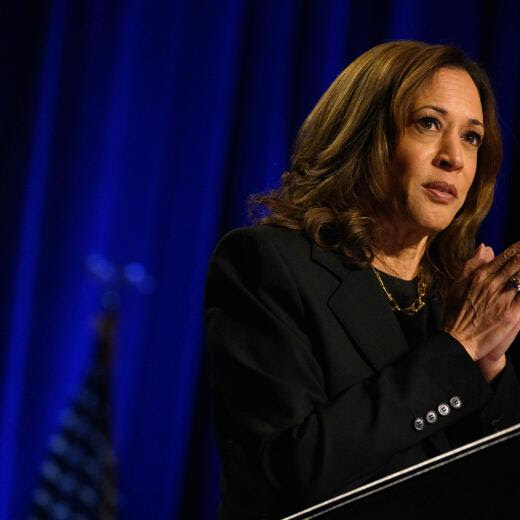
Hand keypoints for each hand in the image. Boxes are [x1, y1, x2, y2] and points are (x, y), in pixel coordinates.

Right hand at [443, 241, 519, 364]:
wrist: (458, 339)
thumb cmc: (456, 313)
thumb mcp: (457, 285)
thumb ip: (472, 265)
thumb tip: (485, 247)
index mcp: (480, 275)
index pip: (505, 256)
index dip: (518, 249)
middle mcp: (492, 284)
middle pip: (518, 264)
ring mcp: (503, 298)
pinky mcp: (512, 314)